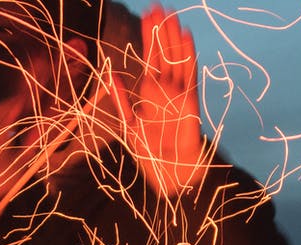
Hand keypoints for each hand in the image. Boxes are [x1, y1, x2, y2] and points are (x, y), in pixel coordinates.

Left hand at [110, 4, 207, 197]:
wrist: (170, 171)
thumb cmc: (151, 151)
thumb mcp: (130, 122)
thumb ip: (122, 98)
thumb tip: (111, 76)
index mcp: (151, 90)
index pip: (150, 57)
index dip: (148, 37)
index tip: (146, 16)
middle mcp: (166, 87)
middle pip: (163, 53)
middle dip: (160, 31)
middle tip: (157, 7)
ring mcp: (179, 92)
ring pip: (176, 58)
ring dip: (173, 37)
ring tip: (171, 15)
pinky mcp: (189, 100)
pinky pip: (189, 73)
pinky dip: (188, 55)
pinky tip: (186, 36)